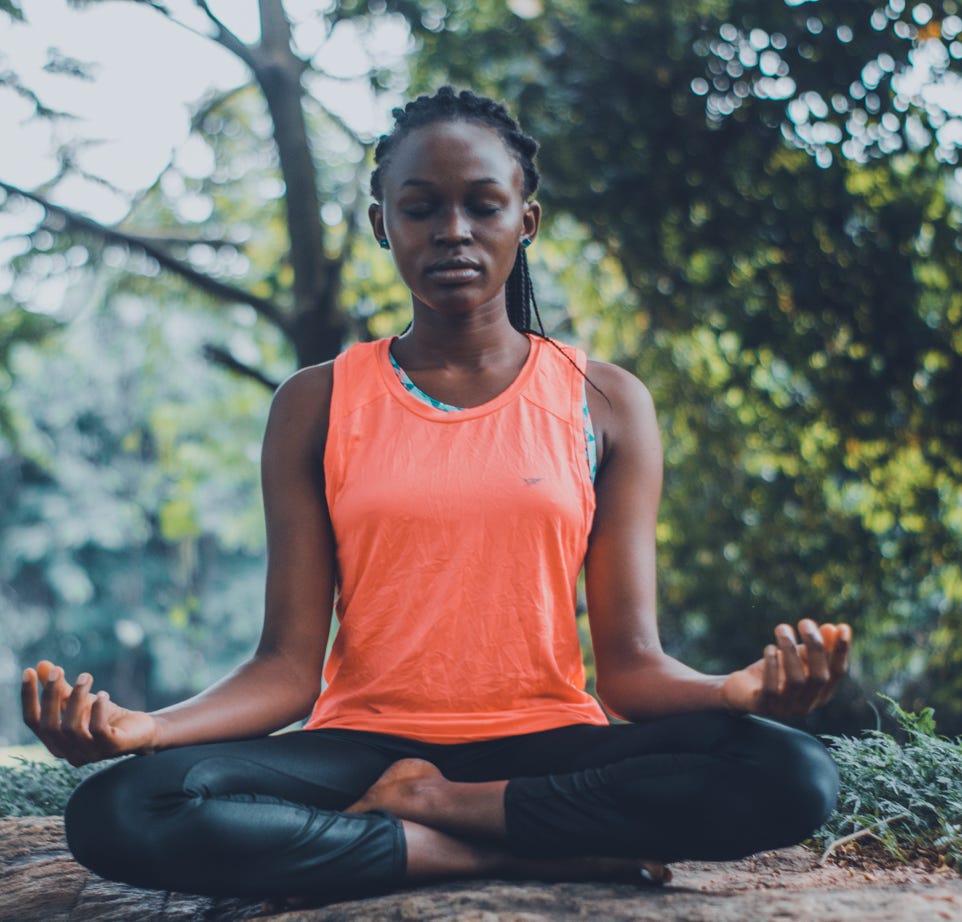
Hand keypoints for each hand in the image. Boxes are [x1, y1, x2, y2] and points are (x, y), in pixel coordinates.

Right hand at [22, 661, 158, 765]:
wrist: (140, 731)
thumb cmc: (105, 717)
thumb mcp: (80, 701)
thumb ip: (61, 689)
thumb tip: (41, 665)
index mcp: (55, 743)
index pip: (33, 722)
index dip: (28, 697)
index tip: (28, 671)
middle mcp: (69, 753)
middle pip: (49, 726)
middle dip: (51, 696)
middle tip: (58, 670)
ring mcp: (90, 754)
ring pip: (71, 727)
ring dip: (77, 698)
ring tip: (85, 677)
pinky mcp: (112, 748)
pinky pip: (98, 730)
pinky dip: (98, 710)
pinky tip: (102, 694)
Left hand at [720, 620, 850, 717]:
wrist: (740, 691)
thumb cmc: (775, 672)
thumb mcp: (796, 658)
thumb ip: (816, 647)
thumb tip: (832, 627)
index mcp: (820, 694)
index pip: (837, 673)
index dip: (841, 651)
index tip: (843, 627)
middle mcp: (806, 705)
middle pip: (819, 677)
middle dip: (815, 647)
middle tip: (805, 622)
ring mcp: (785, 709)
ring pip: (796, 680)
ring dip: (790, 650)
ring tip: (782, 629)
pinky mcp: (763, 706)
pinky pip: (771, 688)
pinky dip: (772, 666)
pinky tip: (770, 649)